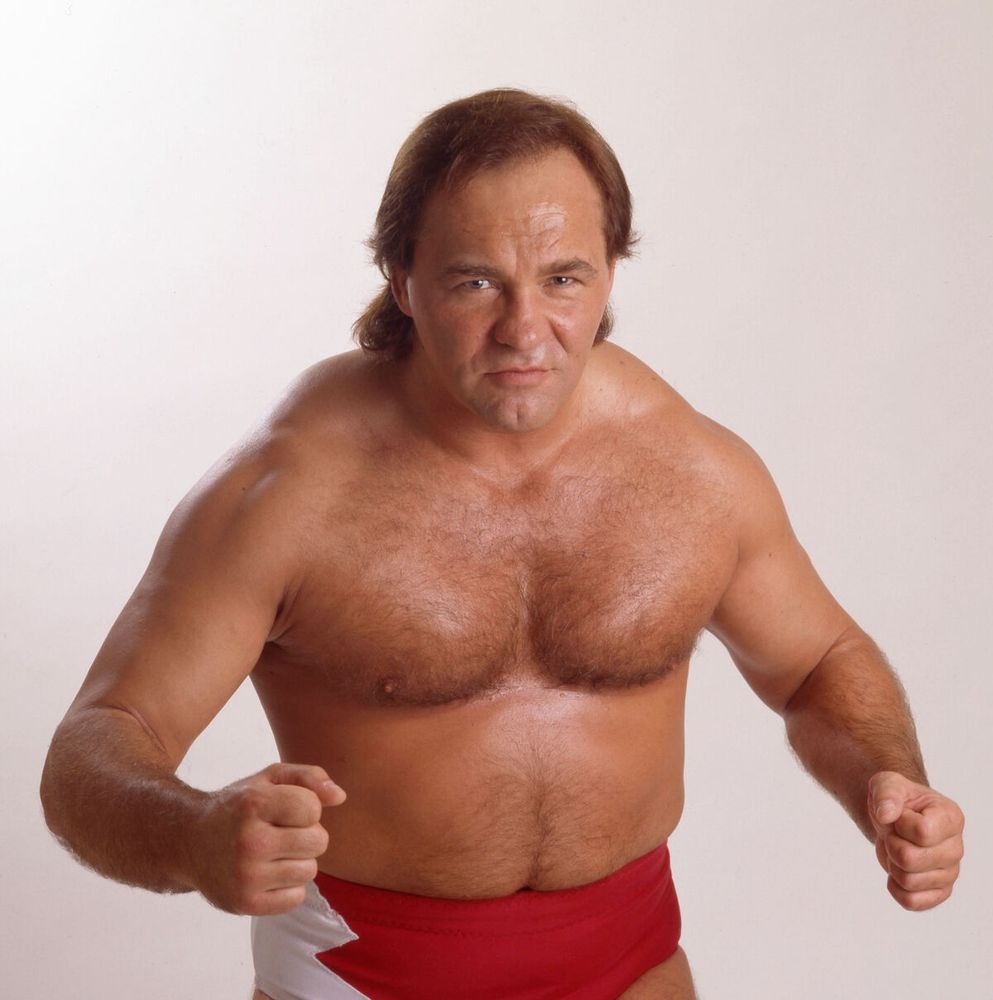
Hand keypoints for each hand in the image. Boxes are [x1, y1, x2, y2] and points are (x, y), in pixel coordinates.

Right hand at [191, 762, 345, 915]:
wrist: (188, 841)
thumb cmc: (239, 806)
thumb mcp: (269, 778)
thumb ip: (309, 777)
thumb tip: (340, 797)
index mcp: (255, 804)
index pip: (313, 808)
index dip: (307, 808)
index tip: (287, 809)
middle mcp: (249, 841)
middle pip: (318, 842)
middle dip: (308, 835)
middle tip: (283, 832)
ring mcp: (246, 876)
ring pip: (310, 870)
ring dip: (299, 861)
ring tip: (274, 853)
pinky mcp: (246, 904)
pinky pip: (296, 897)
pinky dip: (289, 886)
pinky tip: (268, 874)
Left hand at [868, 770, 963, 910]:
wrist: (896, 817)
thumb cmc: (897, 799)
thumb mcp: (887, 783)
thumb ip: (886, 792)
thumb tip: (886, 815)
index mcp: (951, 818)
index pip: (921, 832)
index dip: (900, 823)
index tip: (900, 815)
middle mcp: (956, 849)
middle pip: (909, 859)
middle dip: (891, 843)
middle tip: (895, 834)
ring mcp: (950, 874)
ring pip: (908, 881)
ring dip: (892, 863)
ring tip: (899, 848)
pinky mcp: (939, 893)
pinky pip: (911, 902)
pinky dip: (895, 887)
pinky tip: (898, 869)